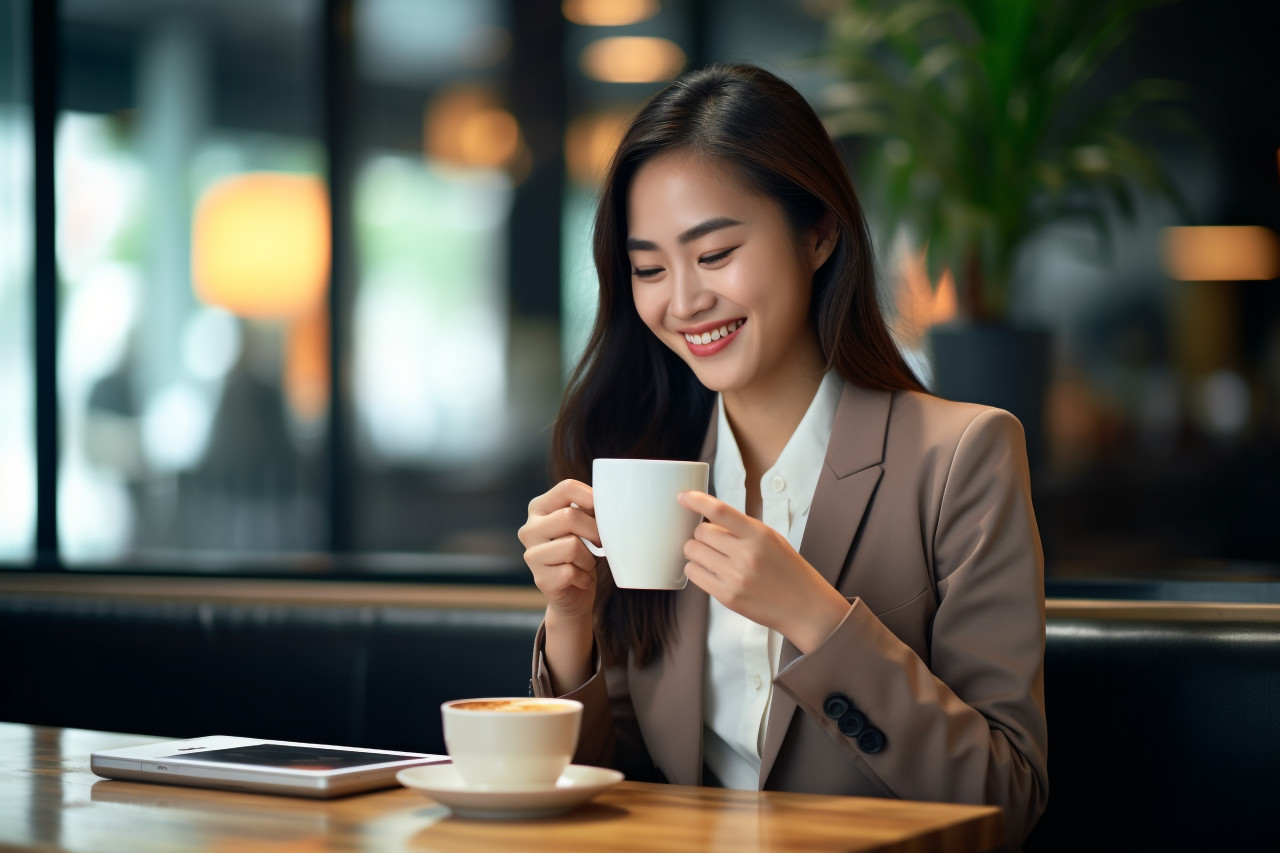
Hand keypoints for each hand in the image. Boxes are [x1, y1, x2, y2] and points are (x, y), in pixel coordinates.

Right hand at [518, 479, 601, 626]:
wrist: (573, 593)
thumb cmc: (580, 553)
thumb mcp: (583, 526)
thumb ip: (588, 509)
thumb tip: (608, 501)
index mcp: (539, 508)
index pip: (566, 488)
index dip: (591, 497)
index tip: (604, 511)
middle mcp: (529, 529)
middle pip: (570, 517)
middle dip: (594, 531)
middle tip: (600, 543)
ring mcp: (531, 555)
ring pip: (572, 546)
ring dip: (589, 558)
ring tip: (586, 563)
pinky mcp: (541, 579)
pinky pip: (572, 572)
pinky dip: (585, 578)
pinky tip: (580, 579)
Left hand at [677, 491, 849, 654]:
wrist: (805, 608)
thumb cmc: (789, 571)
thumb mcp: (772, 539)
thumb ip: (742, 528)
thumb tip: (708, 518)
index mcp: (759, 535)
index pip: (720, 511)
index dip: (696, 500)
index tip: (683, 497)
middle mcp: (746, 554)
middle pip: (701, 532)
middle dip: (702, 534)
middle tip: (712, 541)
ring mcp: (735, 577)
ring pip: (693, 552)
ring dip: (696, 551)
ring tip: (711, 556)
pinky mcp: (726, 596)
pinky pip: (694, 574)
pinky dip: (696, 569)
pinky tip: (709, 570)